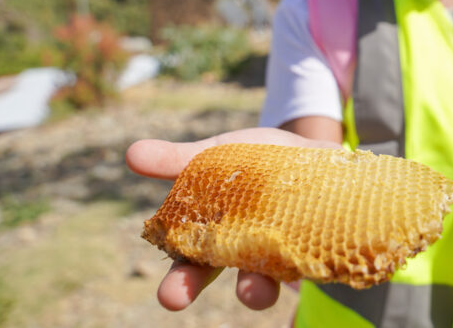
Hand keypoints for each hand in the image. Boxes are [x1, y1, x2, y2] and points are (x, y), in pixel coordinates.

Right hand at [126, 127, 340, 310]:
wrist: (305, 145)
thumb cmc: (250, 157)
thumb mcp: (213, 153)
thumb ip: (177, 160)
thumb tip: (130, 154)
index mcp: (220, 237)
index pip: (195, 268)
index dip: (181, 284)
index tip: (170, 298)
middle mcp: (254, 252)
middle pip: (240, 283)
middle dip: (223, 295)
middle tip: (228, 307)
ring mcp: (289, 248)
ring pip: (279, 277)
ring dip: (263, 288)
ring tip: (257, 291)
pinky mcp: (322, 238)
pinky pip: (319, 254)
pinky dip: (314, 258)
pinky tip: (311, 258)